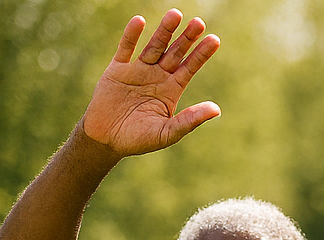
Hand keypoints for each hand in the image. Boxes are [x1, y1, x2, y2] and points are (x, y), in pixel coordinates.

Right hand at [81, 10, 221, 157]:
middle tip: (199, 23)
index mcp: (171, 90)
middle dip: (187, 38)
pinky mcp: (117, 69)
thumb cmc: (139, 139)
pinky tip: (140, 21)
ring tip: (176, 15)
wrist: (107, 140)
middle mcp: (157, 76)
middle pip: (175, 53)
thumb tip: (216, 109)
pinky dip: (132, 35)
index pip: (189, 68)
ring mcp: (137, 70)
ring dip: (164, 31)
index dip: (201, 54)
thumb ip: (190, 120)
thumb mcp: (168, 132)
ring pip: (154, 46)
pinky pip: (125, 49)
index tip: (214, 40)